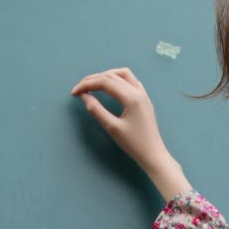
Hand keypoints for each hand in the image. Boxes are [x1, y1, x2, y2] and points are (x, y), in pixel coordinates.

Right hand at [69, 66, 173, 185]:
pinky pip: (131, 81)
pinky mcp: (145, 99)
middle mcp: (138, 91)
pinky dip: (118, 79)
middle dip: (93, 79)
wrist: (154, 154)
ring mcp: (143, 94)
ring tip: (94, 84)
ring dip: (106, 75)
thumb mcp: (112, 128)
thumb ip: (97, 110)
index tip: (75, 93)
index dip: (87, 85)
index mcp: (131, 97)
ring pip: (123, 74)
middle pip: (111, 76)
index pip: (104, 82)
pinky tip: (112, 87)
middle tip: (80, 88)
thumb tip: (85, 97)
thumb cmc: (134, 144)